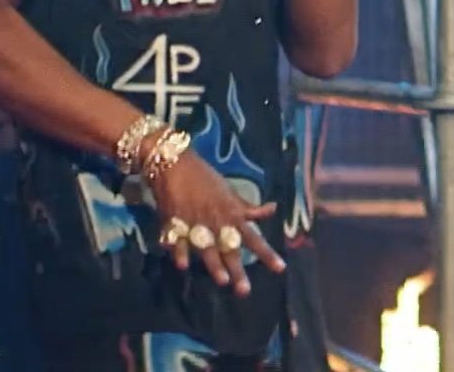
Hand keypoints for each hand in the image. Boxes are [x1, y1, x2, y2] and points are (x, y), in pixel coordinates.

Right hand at [149, 146, 284, 297]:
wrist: (173, 162)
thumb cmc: (204, 178)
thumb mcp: (229, 192)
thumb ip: (248, 208)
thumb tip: (273, 210)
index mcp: (231, 214)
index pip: (253, 237)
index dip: (267, 253)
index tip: (280, 269)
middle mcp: (216, 221)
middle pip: (229, 248)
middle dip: (238, 269)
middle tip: (245, 291)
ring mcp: (195, 223)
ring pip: (207, 247)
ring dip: (214, 264)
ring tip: (222, 281)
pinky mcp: (173, 222)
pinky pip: (177, 240)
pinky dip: (179, 252)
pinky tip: (181, 265)